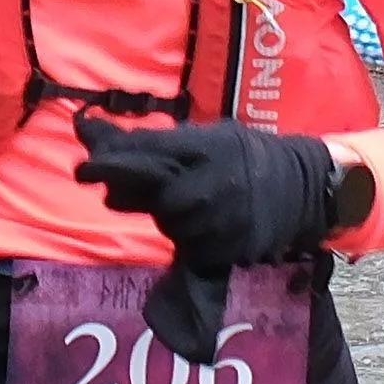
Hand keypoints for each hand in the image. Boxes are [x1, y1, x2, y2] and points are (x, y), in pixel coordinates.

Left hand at [72, 116, 345, 271]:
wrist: (300, 190)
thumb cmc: (248, 157)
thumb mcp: (211, 136)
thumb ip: (162, 141)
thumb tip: (98, 135)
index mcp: (204, 148)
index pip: (145, 152)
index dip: (110, 157)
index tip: (83, 163)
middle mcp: (205, 183)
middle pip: (146, 188)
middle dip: (121, 186)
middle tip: (99, 182)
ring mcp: (212, 219)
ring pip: (161, 217)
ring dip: (151, 208)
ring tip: (164, 196)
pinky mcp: (218, 247)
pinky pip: (181, 241)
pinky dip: (178, 230)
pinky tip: (187, 220)